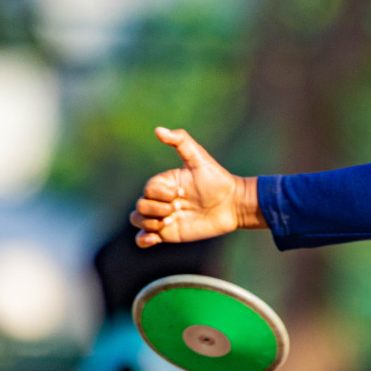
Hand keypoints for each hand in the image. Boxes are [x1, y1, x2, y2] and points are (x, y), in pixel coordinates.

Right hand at [129, 127, 262, 246]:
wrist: (233, 205)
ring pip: (138, 221)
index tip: (181, 193)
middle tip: (180, 209)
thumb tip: (158, 130)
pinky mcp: (169, 233)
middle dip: (157, 209)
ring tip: (170, 222)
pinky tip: (155, 239)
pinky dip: (142, 240)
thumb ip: (181, 141)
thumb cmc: (217, 180)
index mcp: (165, 183)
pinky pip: (143, 239)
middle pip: (141, 206)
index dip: (161, 194)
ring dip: (149, 223)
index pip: (148, 189)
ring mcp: (163, 217)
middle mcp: (161, 200)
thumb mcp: (199, 158)